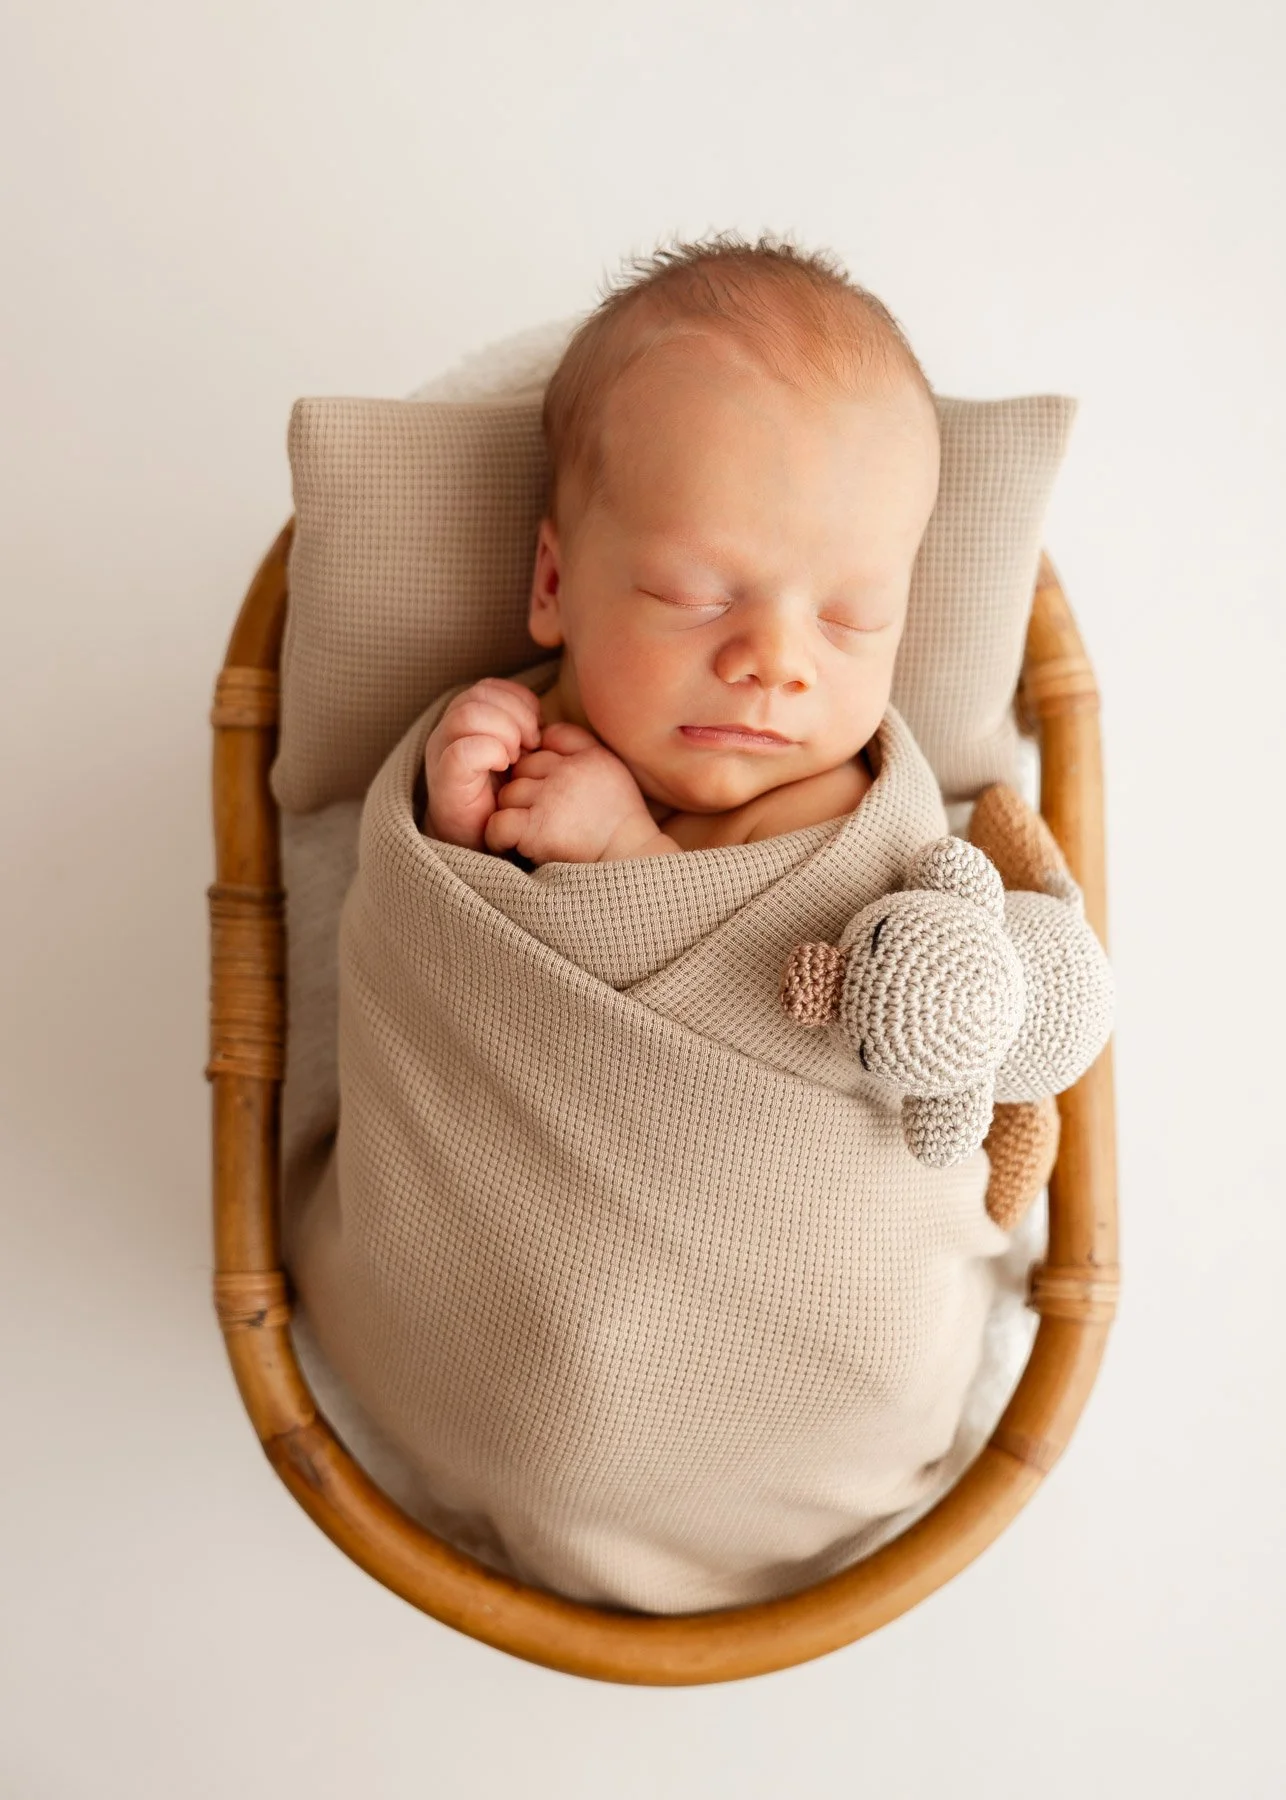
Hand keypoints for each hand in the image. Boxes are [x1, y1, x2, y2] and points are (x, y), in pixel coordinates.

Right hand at [423, 678, 542, 850]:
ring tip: (516, 757)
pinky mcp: (444, 778)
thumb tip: (543, 716)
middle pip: (478, 695)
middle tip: (531, 744)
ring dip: (503, 731)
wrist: (480, 841)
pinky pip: (463, 750)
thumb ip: (523, 731)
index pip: (488, 687)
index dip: (517, 699)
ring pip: (468, 714)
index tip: (537, 727)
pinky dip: (490, 752)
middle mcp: (448, 732)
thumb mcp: (519, 755)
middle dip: (515, 714)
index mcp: (465, 722)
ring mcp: (441, 753)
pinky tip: (503, 767)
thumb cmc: (504, 798)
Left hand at [485, 721, 672, 862]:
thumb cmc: (618, 820)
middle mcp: (568, 772)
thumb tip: (542, 734)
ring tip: (528, 831)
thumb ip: (579, 744)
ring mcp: (550, 799)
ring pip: (509, 794)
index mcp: (588, 756)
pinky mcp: (536, 828)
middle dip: (527, 789)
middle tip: (539, 814)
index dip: (544, 766)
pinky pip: (499, 823)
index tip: (550, 788)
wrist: (628, 861)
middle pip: (524, 768)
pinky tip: (510, 844)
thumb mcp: (610, 770)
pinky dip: (499, 836)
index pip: (547, 742)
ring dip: (514, 812)